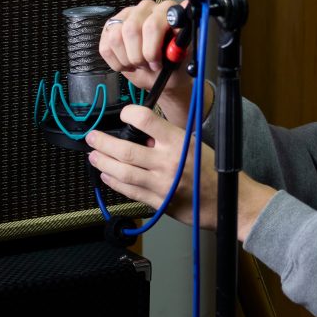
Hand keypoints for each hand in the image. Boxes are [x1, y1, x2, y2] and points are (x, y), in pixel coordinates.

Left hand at [85, 104, 216, 229]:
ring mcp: (161, 185)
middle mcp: (168, 163)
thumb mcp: (191, 145)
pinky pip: (129, 191)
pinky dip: (114, 182)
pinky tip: (107, 175)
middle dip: (103, 143)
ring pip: (123, 173)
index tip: (122, 114)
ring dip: (103, 163)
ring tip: (94, 156)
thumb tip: (138, 134)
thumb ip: (165, 139)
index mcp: (178, 143)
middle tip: (93, 138)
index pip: (146, 120)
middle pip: (126, 150)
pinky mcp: (157, 202)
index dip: (129, 114)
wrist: (223, 202)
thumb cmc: (208, 172)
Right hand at [98, 0, 205, 129]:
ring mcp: (125, 16)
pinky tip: (128, 63)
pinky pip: (106, 47)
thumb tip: (181, 23)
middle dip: (138, 56)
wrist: (160, 75)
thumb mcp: (182, 57)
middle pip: (131, 30)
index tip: (157, 63)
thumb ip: (180, 42)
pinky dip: (117, 62)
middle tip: (148, 66)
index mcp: (166, 10)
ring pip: (116, 38)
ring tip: (139, 64)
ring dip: (128, 59)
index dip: (152, 49)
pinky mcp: (109, 28)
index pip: (153, 25)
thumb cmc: (172, 64)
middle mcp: (145, 8)